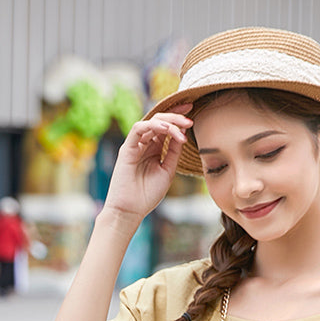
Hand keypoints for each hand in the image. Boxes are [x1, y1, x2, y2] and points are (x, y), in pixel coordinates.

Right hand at [101, 105, 192, 231]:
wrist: (130, 210)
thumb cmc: (147, 194)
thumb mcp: (167, 171)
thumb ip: (173, 152)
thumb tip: (182, 133)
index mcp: (153, 148)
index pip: (166, 127)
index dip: (178, 117)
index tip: (193, 110)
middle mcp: (144, 144)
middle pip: (160, 120)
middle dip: (176, 116)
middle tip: (190, 119)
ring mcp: (135, 145)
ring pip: (151, 122)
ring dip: (169, 121)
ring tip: (183, 126)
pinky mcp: (126, 149)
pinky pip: (138, 129)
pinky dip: (153, 126)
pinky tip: (166, 129)